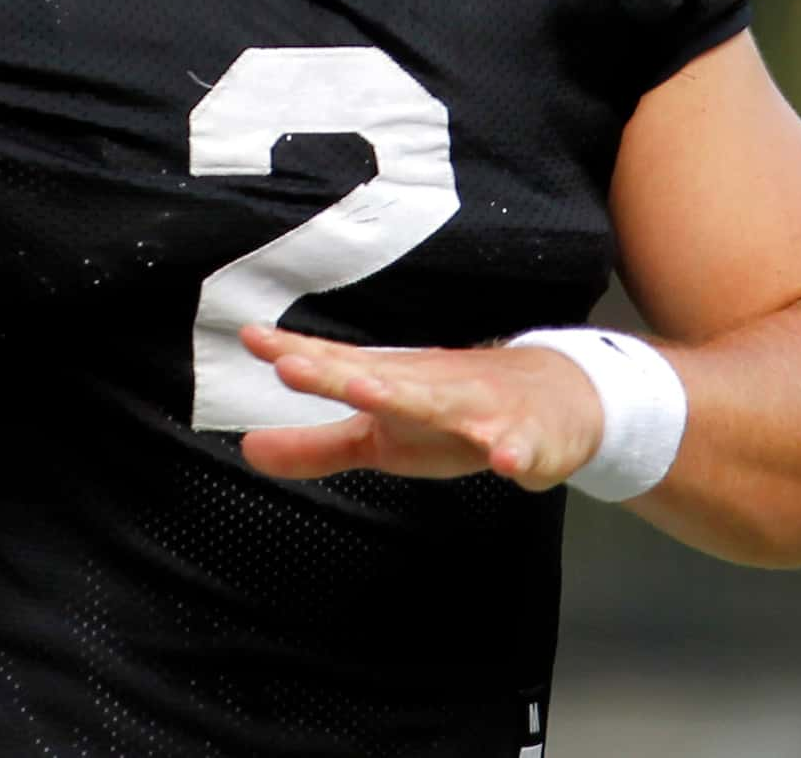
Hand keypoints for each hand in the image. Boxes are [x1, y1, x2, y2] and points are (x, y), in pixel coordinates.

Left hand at [236, 325, 604, 490]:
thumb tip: (249, 448)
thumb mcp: (380, 438)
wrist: (551, 397)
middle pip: (379, 378)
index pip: (337, 366)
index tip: (253, 339)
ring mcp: (478, 408)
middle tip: (294, 366)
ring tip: (370, 393)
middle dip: (337, 374)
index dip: (297, 355)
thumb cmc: (452, 413)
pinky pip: (521, 445)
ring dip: (411, 397)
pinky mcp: (525, 436)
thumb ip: (317, 446)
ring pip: (443, 402)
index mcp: (391, 384)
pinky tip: (506, 460)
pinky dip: (515, 451)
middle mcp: (428, 387)